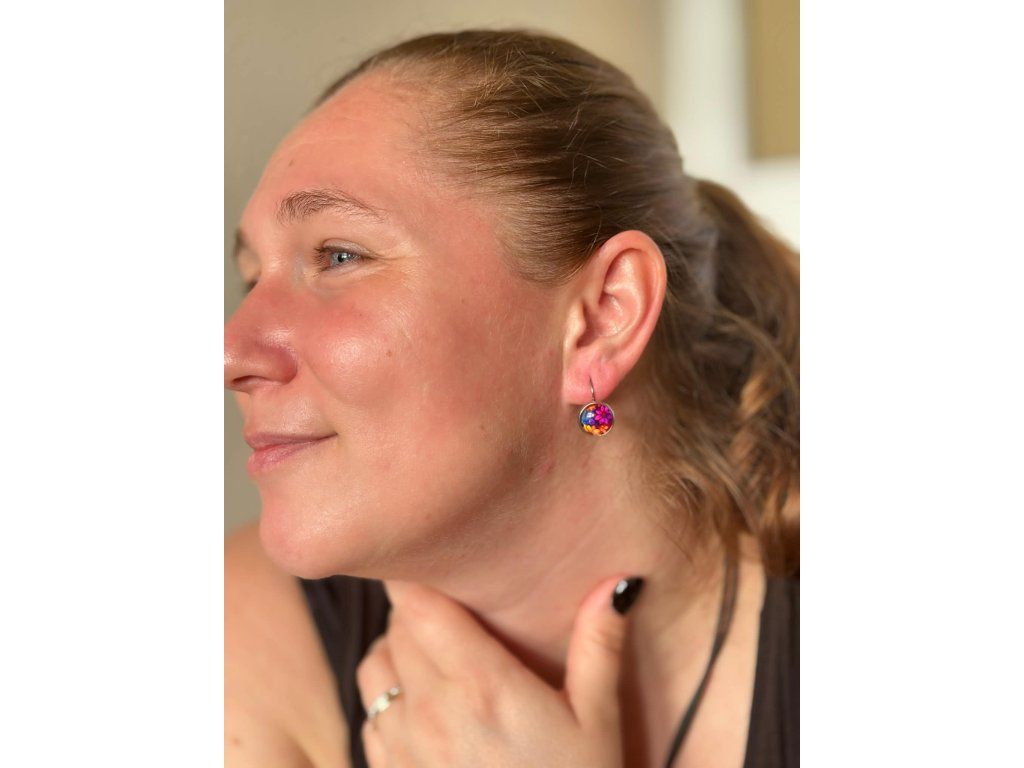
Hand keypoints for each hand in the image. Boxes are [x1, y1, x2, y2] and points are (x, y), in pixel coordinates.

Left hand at [355, 574, 642, 766]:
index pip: (420, 603)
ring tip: (438, 655)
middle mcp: (431, 710)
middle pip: (397, 625)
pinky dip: (387, 694)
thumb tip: (618, 582)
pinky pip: (368, 712)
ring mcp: (404, 746)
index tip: (434, 562)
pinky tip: (426, 704)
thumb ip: (599, 645)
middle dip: (420, 609)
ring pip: (375, 663)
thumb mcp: (597, 719)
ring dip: (398, 649)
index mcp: (482, 685)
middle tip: (456, 611)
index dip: (418, 575)